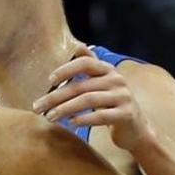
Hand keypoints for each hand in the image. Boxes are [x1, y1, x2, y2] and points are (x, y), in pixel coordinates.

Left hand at [33, 45, 153, 152]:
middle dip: (56, 96)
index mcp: (108, 70)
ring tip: (49, 117)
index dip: (66, 69)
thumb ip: (91, 66)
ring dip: (65, 109)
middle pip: (81, 86)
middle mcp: (117, 80)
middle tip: (38, 106)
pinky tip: (71, 123)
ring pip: (88, 100)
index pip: (86, 63)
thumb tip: (79, 46)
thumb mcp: (102, 83)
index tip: (50, 80)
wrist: (136, 129)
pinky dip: (84, 119)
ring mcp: (123, 97)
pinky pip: (101, 116)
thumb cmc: (111, 105)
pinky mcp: (126, 114)